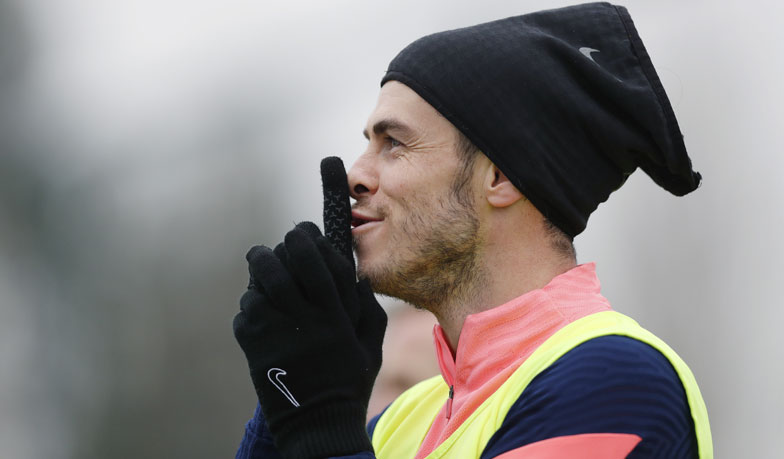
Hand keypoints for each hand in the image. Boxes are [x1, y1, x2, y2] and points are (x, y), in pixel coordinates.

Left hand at [233, 158, 386, 458]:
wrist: (315, 423)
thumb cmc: (349, 378)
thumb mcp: (370, 341)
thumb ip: (363, 302)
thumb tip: (352, 268)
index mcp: (331, 313)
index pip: (312, 258)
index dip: (305, 237)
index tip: (303, 230)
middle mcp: (299, 317)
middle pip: (278, 262)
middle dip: (279, 247)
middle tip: (282, 245)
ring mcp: (270, 330)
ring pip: (257, 281)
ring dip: (263, 270)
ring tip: (269, 269)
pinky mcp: (250, 342)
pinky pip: (246, 306)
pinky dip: (254, 302)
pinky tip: (266, 310)